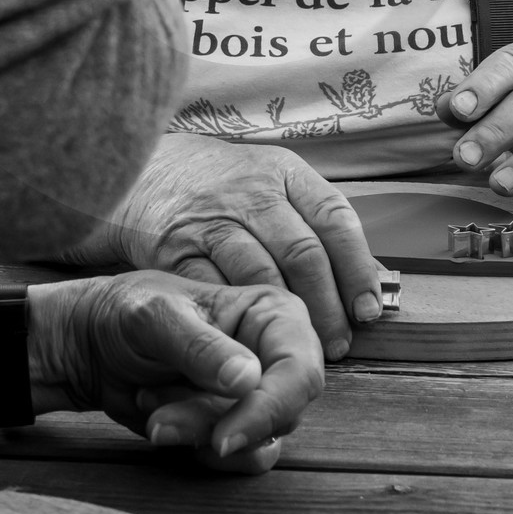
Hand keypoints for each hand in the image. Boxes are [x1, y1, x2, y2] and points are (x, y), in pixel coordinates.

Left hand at [29, 271, 323, 472]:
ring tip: (151, 406)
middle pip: (281, 412)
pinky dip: (193, 448)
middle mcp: (272, 354)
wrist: (87, 344)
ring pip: (256, 441)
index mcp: (269, 312)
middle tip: (160, 419)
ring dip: (197, 435)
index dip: (271, 407)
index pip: (301, 369)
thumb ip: (202, 347)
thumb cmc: (124, 312)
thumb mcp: (155, 318)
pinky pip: (235, 459)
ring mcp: (255, 393)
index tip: (223, 437)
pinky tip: (158, 418)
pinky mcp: (233, 424)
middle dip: (216, 423)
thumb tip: (249, 379)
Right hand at [63, 133, 384, 359]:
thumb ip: (313, 220)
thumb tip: (370, 279)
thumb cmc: (219, 183)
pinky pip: (212, 291)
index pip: (334, 218)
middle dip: (327, 306)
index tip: (368, 309)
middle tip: (338, 343)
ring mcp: (212, 220)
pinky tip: (250, 343)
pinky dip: (234, 323)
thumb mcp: (270, 178)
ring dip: (286, 319)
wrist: (142, 167)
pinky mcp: (175, 249)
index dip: (357, 268)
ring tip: (301, 347)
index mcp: (282, 172)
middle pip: (302, 253)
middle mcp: (250, 193)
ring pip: (261, 276)